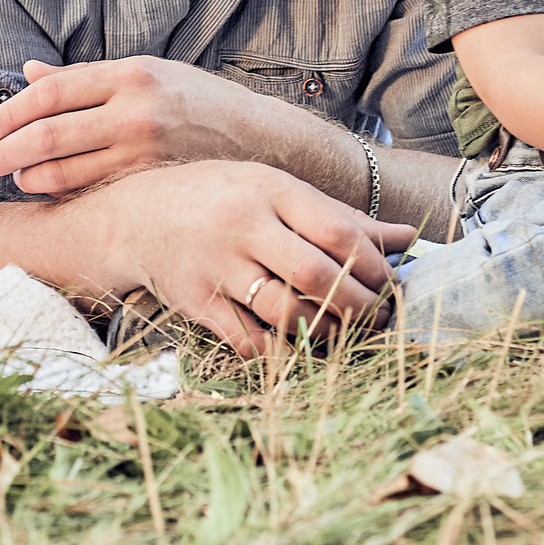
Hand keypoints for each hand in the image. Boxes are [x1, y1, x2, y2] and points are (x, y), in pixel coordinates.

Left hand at [0, 58, 280, 192]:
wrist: (260, 139)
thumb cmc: (196, 101)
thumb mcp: (146, 73)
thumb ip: (85, 77)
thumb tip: (29, 71)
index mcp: (130, 74)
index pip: (52, 91)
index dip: (12, 110)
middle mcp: (135, 111)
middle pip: (50, 133)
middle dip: (9, 148)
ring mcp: (144, 151)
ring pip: (66, 170)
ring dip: (29, 176)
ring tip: (15, 176)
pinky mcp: (152, 183)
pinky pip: (92, 192)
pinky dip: (61, 193)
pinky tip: (47, 191)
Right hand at [102, 161, 415, 355]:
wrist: (135, 216)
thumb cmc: (219, 198)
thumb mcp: (275, 189)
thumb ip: (340, 216)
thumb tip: (408, 237)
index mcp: (270, 190)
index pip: (338, 231)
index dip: (375, 266)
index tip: (390, 284)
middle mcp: (243, 225)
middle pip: (318, 275)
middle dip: (360, 306)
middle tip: (378, 319)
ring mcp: (218, 266)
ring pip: (287, 315)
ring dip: (328, 334)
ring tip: (344, 334)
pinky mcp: (197, 303)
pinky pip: (250, 342)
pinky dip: (282, 355)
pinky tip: (299, 349)